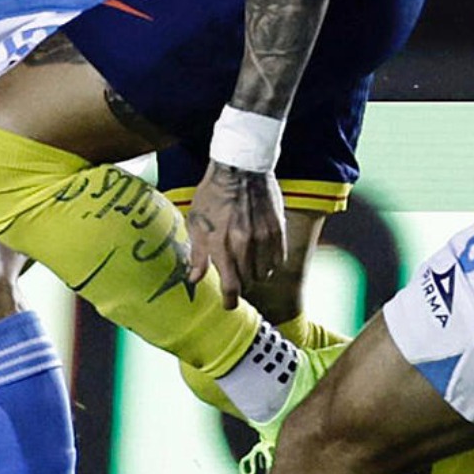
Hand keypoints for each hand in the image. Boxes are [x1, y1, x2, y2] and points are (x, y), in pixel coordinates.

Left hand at [185, 161, 286, 307]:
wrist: (240, 168)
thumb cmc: (213, 195)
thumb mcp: (196, 222)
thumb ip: (198, 254)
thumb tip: (195, 279)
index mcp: (221, 244)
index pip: (231, 286)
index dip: (230, 301)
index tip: (229, 304)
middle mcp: (244, 244)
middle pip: (248, 281)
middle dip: (241, 283)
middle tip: (235, 277)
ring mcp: (264, 238)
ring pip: (265, 273)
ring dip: (256, 274)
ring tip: (248, 264)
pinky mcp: (277, 230)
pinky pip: (278, 259)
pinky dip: (270, 263)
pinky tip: (262, 255)